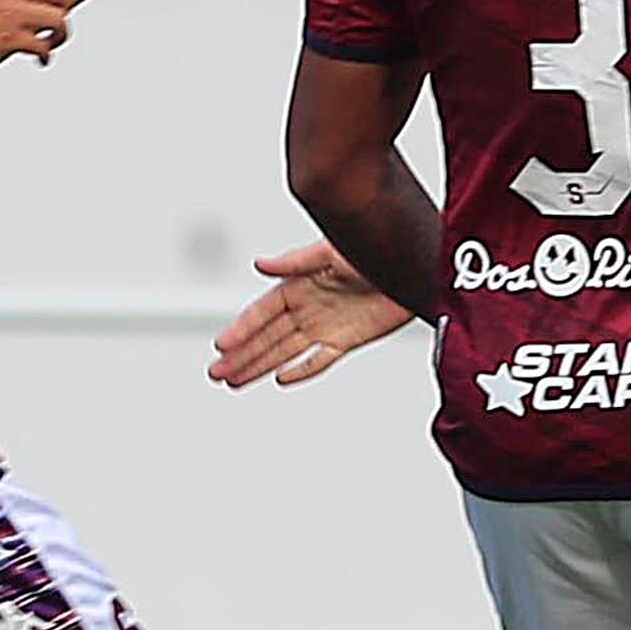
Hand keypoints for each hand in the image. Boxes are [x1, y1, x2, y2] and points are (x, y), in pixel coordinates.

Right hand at [0, 0, 80, 70]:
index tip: (50, 0)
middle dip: (61, 7)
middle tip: (53, 21)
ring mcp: (9, 12)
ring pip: (57, 19)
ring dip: (59, 34)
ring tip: (50, 43)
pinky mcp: (5, 40)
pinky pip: (41, 46)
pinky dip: (46, 54)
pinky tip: (39, 59)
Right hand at [210, 241, 414, 386]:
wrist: (414, 266)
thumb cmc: (375, 249)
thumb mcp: (331, 251)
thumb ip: (295, 262)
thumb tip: (260, 264)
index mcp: (299, 284)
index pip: (263, 311)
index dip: (242, 327)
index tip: (222, 344)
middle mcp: (307, 307)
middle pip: (267, 336)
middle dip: (241, 354)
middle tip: (216, 372)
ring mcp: (325, 325)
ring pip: (285, 351)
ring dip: (259, 365)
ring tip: (234, 380)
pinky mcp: (346, 340)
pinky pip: (319, 359)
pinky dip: (302, 370)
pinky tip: (281, 378)